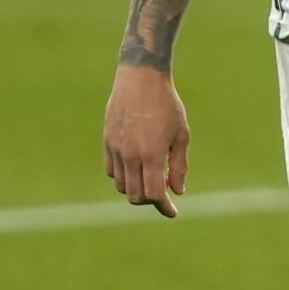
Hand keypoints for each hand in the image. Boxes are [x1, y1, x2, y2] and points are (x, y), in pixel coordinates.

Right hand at [103, 65, 190, 216]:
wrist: (141, 78)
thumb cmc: (167, 104)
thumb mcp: (182, 134)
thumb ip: (179, 166)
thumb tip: (176, 192)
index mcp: (151, 154)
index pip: (153, 195)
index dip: (163, 207)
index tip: (172, 211)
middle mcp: (130, 155)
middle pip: (135, 196)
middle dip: (151, 200)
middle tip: (163, 191)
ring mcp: (116, 148)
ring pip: (122, 186)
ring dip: (137, 188)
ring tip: (152, 176)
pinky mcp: (107, 141)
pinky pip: (112, 171)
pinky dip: (124, 176)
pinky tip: (137, 167)